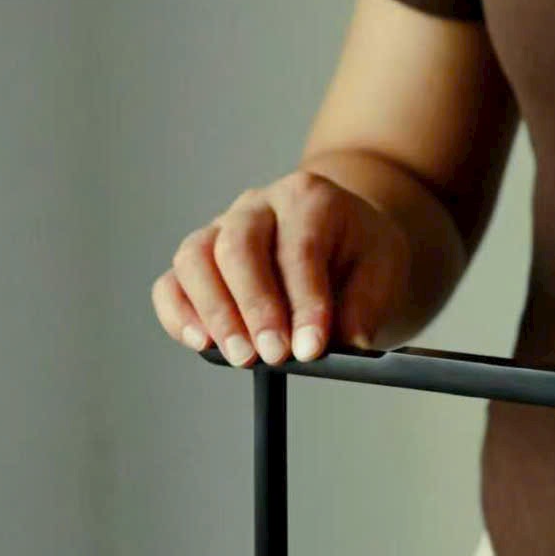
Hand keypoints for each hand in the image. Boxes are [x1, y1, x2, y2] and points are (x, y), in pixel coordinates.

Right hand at [151, 169, 411, 365]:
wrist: (343, 239)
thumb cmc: (359, 256)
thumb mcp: (381, 273)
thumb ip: (364, 307)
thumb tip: (343, 344)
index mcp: (309, 198)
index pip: (299, 249)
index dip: (304, 303)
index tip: (310, 349)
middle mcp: (258, 206)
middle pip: (238, 247)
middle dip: (254, 308)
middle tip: (273, 355)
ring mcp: (220, 229)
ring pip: (196, 258)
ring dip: (215, 313)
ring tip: (240, 357)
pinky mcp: (199, 261)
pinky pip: (172, 283)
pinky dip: (179, 314)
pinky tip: (201, 344)